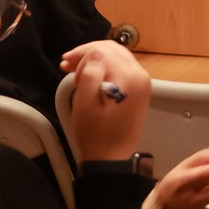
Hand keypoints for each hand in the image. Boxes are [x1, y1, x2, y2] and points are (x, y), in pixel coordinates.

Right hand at [60, 40, 150, 161]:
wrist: (111, 159)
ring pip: (117, 57)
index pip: (105, 50)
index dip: (83, 54)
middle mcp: (141, 75)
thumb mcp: (85, 105)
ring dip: (95, 59)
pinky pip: (121, 68)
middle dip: (88, 53)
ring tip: (73, 69)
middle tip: (66, 63)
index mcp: (130, 78)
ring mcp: (142, 82)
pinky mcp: (139, 89)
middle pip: (113, 50)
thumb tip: (95, 54)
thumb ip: (90, 74)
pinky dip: (104, 67)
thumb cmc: (95, 135)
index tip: (65, 64)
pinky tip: (88, 75)